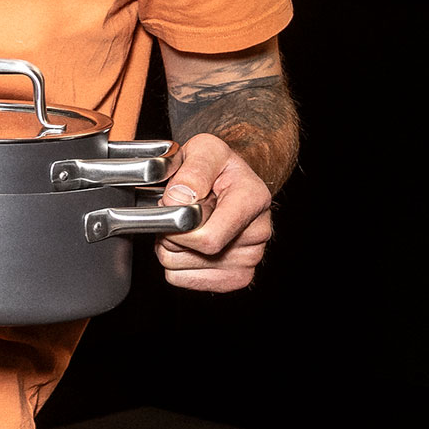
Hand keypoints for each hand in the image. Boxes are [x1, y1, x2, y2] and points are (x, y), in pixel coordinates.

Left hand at [156, 133, 273, 291]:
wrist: (230, 181)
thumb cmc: (217, 166)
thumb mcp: (205, 150)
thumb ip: (193, 170)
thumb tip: (178, 199)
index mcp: (254, 200)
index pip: (208, 239)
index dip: (178, 228)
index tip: (170, 207)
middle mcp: (258, 233)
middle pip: (192, 253)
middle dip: (170, 233)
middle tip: (177, 213)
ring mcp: (249, 259)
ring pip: (180, 268)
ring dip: (170, 248)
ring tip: (184, 226)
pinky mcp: (235, 277)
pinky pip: (181, 279)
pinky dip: (175, 263)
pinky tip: (188, 244)